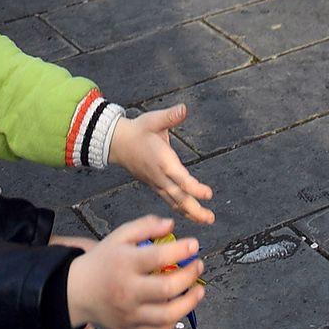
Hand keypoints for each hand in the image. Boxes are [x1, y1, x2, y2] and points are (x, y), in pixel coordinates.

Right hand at [64, 215, 205, 328]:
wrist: (78, 292)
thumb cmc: (104, 260)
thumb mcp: (120, 235)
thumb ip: (146, 225)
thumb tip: (172, 225)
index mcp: (125, 264)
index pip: (158, 257)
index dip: (181, 250)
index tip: (194, 244)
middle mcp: (128, 291)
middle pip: (167, 289)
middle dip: (190, 276)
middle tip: (199, 265)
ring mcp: (129, 314)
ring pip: (167, 316)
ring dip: (189, 303)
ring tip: (199, 290)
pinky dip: (174, 322)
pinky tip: (181, 307)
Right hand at [106, 107, 214, 225]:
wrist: (118, 143)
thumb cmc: (138, 131)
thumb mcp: (154, 119)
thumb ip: (170, 116)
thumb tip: (183, 109)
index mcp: (163, 161)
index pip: (180, 178)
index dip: (194, 188)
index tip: (208, 194)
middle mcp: (160, 176)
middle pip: (179, 197)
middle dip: (195, 209)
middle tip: (210, 218)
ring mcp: (157, 183)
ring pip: (174, 202)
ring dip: (190, 212)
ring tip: (205, 219)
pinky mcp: (155, 185)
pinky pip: (169, 200)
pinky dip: (180, 208)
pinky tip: (189, 213)